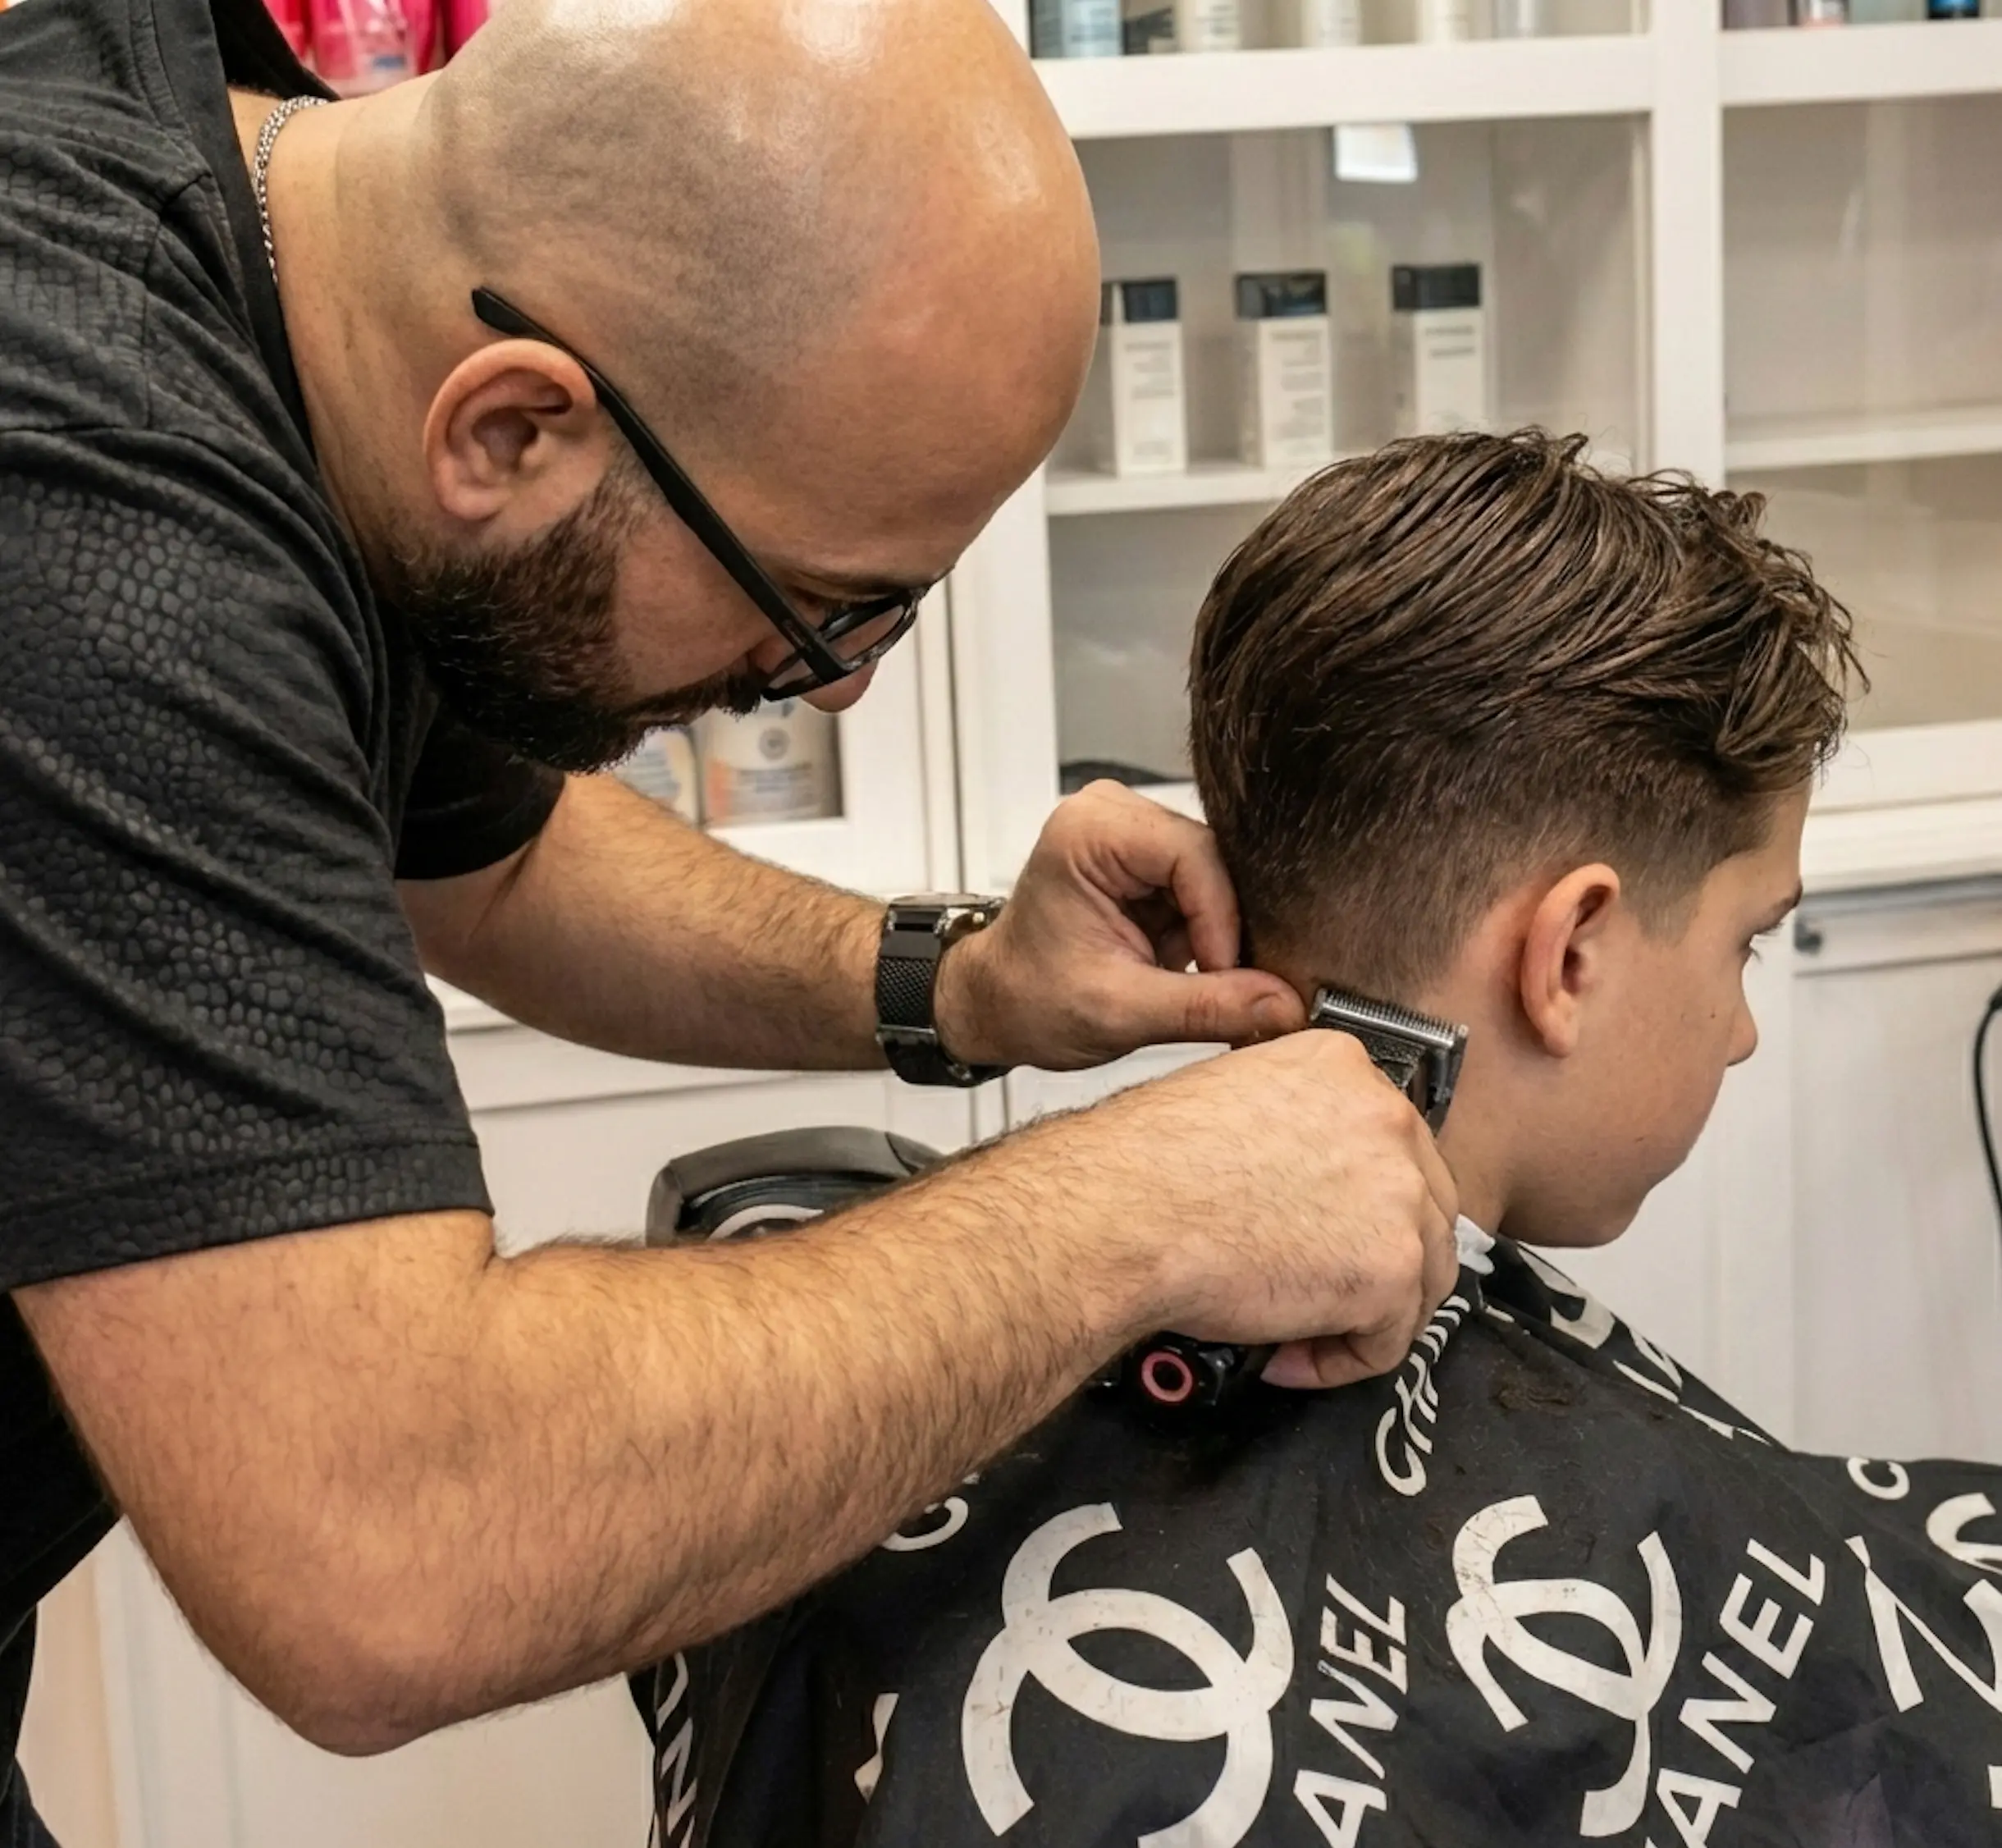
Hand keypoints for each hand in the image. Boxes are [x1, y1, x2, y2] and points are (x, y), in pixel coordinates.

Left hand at [934, 781, 1305, 1070]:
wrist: (1000, 1006)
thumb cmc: (1030, 998)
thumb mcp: (1121, 1013)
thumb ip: (1206, 1006)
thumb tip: (1285, 1006)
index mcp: (1087, 832)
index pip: (1193, 855)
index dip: (1221, 920)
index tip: (1225, 976)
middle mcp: (1111, 816)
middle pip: (1213, 860)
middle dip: (1227, 928)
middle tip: (1235, 987)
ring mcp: (1132, 834)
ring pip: (1219, 876)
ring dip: (1220, 933)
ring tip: (1204, 981)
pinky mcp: (1148, 860)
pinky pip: (1208, 888)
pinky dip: (1209, 932)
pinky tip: (1192, 965)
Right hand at [1045, 1028, 1461, 1389]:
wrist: (1120, 1215)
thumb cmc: (1142, 1167)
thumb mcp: (1227, 1099)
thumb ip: (1288, 1126)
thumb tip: (1301, 1178)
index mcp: (1342, 1066)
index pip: (1386, 1144)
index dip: (1354, 1202)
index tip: (1320, 1231)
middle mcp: (1386, 1117)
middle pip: (1420, 1208)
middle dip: (1372, 1258)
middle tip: (1316, 1289)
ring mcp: (1399, 1193)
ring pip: (1418, 1275)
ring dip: (1362, 1312)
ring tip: (1295, 1330)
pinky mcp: (1392, 1268)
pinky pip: (1387, 1340)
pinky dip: (1340, 1360)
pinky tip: (1286, 1356)